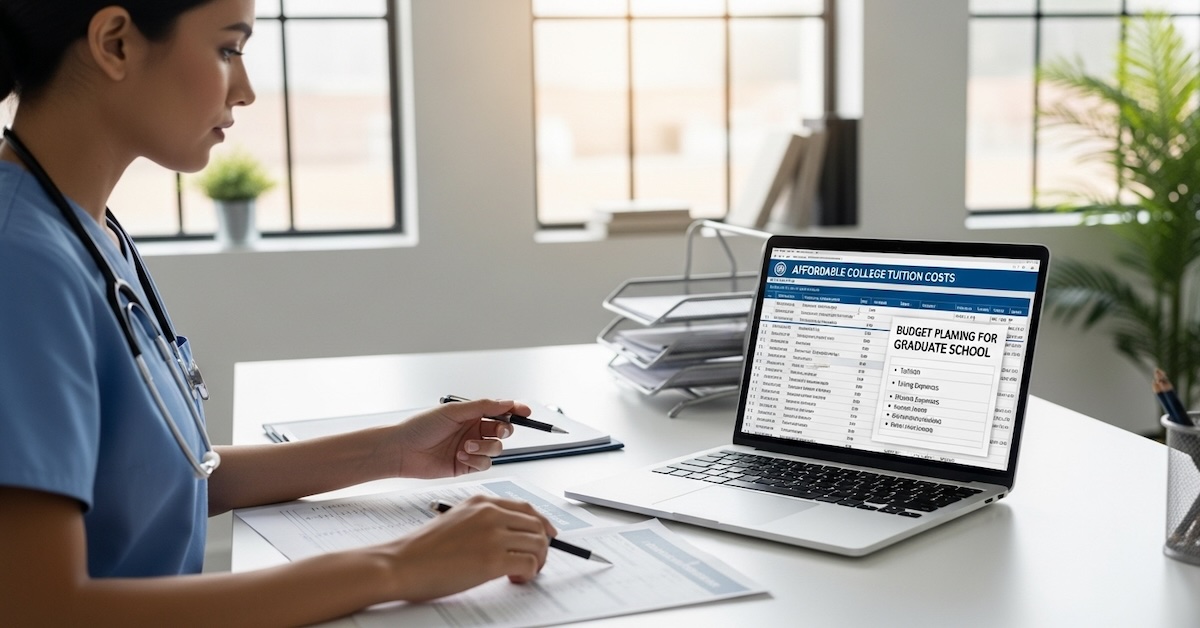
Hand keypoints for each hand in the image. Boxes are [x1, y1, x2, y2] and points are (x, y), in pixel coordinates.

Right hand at [378, 495, 555, 601]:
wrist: (401, 563)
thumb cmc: (423, 549)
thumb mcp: (456, 520)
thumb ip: (483, 521)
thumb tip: (509, 535)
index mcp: (481, 502)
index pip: (526, 508)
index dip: (542, 524)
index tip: (547, 536)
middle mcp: (490, 513)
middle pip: (537, 526)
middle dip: (541, 546)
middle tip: (532, 562)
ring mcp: (492, 535)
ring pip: (538, 544)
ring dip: (537, 562)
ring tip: (520, 573)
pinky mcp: (492, 560)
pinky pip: (529, 563)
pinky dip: (529, 574)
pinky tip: (514, 578)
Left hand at [387, 398, 530, 477]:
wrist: (403, 450)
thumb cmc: (421, 427)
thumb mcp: (454, 411)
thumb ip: (483, 407)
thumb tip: (506, 402)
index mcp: (471, 414)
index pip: (500, 410)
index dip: (515, 410)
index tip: (525, 411)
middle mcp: (474, 430)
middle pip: (503, 430)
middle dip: (503, 430)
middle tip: (495, 430)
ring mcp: (472, 449)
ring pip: (496, 449)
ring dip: (485, 447)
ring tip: (466, 447)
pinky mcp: (467, 466)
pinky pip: (484, 464)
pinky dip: (476, 461)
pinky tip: (461, 457)